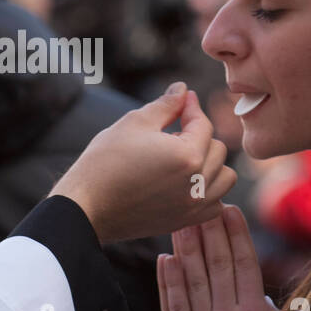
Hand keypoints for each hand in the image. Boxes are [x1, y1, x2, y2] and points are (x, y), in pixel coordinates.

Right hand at [50, 82, 235, 243]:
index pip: (203, 124)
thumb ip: (166, 104)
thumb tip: (184, 89)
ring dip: (211, 164)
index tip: (181, 102)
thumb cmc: (106, 161)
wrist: (87, 206)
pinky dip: (208, 191)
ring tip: (184, 158)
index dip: (191, 108)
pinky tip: (187, 182)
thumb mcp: (135, 122)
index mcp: (187, 155)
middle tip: (173, 132)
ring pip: (224, 178)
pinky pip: (215, 204)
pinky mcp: (184, 221)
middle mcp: (196, 183)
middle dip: (200, 135)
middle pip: (218, 149)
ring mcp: (192, 206)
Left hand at [157, 204, 297, 310]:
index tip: (228, 210)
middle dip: (208, 231)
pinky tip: (164, 259)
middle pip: (216, 265)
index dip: (235, 234)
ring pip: (192, 280)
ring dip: (185, 247)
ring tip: (179, 221)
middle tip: (199, 203)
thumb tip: (292, 310)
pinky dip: (167, 282)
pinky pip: (173, 307)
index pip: (244, 264)